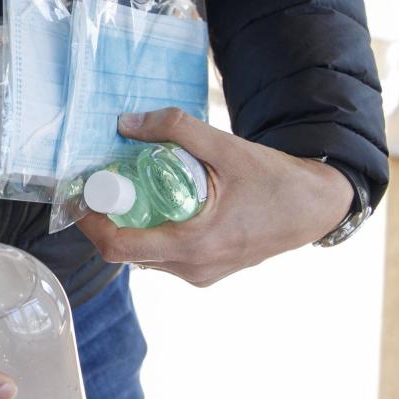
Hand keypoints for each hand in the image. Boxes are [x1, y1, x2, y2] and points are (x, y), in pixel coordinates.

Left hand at [77, 108, 353, 286]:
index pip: (119, 247)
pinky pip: (165, 257)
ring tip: (130, 190)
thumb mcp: (228, 147)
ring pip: (146, 256)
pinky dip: (153, 232)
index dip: (91, 223)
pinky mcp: (209, 272)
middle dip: (110, 219)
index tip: (81, 195)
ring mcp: (201, 275)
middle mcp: (193, 269)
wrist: (316, 208)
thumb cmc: (276, 181)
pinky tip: (158, 203)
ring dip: (132, 226)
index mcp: (194, 245)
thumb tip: (128, 122)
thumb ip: (178, 130)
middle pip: (127, 251)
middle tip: (106, 184)